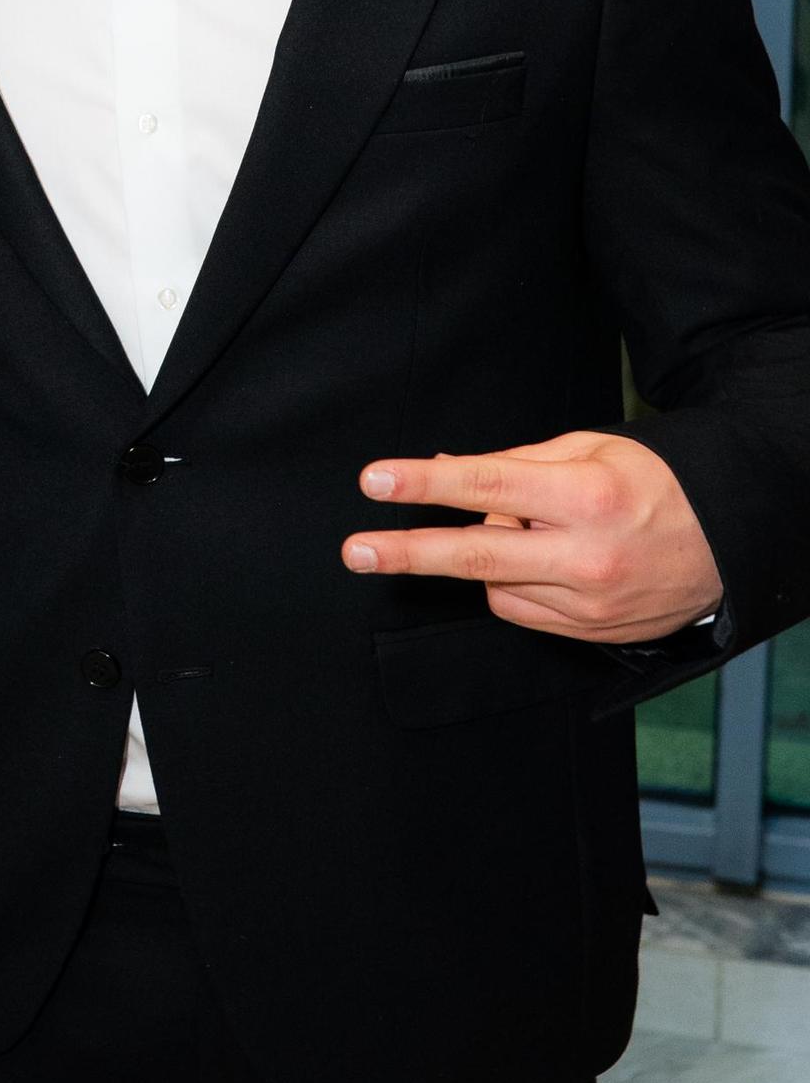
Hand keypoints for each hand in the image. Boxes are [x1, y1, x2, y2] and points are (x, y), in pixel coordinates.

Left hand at [340, 431, 720, 644]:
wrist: (729, 542)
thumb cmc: (655, 482)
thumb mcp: (592, 449)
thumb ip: (516, 462)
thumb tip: (445, 468)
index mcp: (587, 495)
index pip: (489, 487)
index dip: (426, 483)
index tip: (375, 480)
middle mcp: (586, 554)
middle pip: (477, 555)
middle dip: (408, 552)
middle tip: (354, 550)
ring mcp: (589, 601)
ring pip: (494, 584)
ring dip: (488, 556)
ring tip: (527, 528)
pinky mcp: (590, 632)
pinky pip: (519, 611)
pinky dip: (512, 584)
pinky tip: (539, 561)